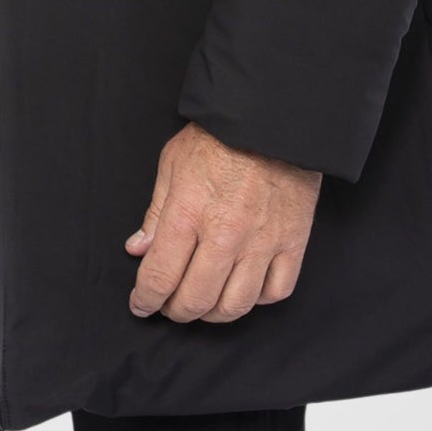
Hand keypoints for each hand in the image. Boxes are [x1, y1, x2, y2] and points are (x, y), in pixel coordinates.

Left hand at [123, 121, 322, 323]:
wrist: (272, 116)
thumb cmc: (218, 136)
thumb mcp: (173, 163)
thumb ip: (156, 213)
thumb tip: (138, 249)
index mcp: (189, 212)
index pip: (160, 276)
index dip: (145, 299)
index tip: (142, 304)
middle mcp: (225, 234)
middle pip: (196, 300)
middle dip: (175, 311)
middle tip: (170, 305)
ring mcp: (262, 241)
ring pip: (235, 305)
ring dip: (213, 314)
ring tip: (204, 303)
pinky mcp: (293, 241)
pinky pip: (275, 291)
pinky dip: (256, 299)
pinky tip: (243, 286)